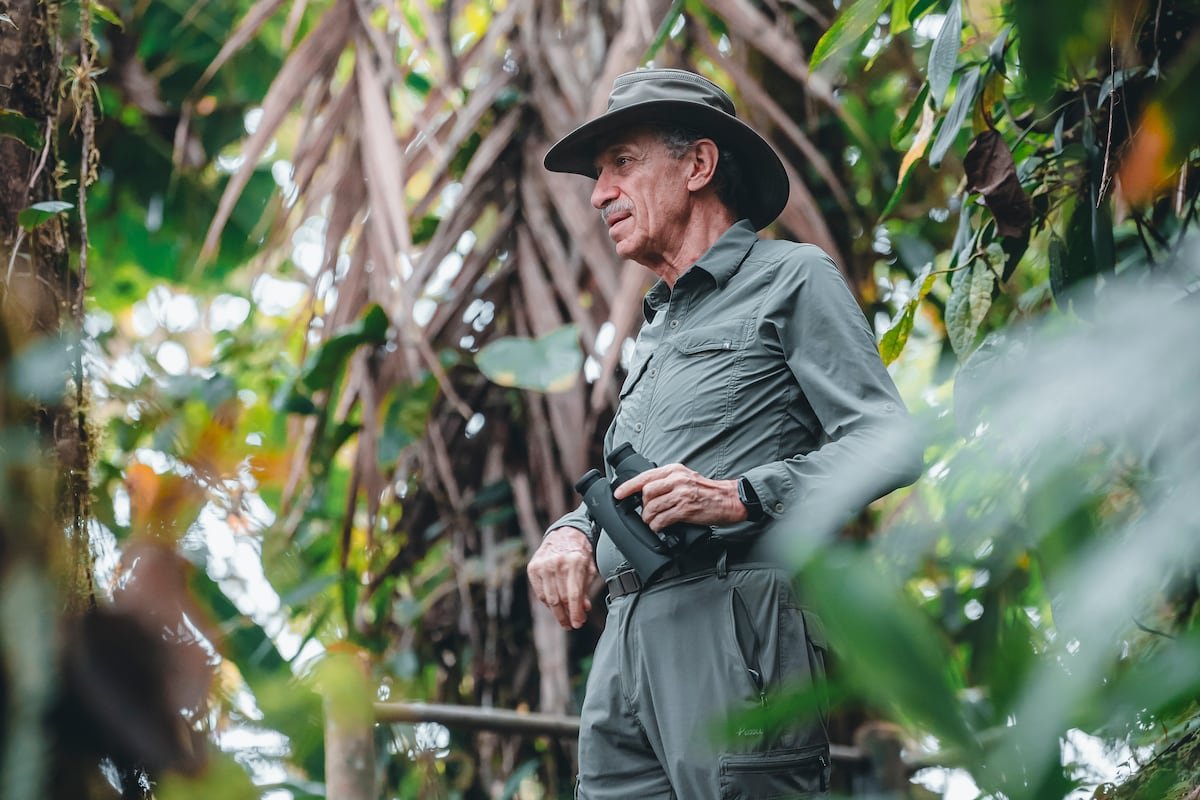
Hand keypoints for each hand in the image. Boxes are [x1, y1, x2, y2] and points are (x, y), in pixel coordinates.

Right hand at [527, 527, 597, 629]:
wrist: (565, 533)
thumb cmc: (580, 553)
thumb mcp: (589, 569)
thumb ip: (585, 589)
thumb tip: (583, 610)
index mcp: (574, 562)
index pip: (573, 595)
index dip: (575, 613)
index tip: (578, 624)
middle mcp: (557, 563)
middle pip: (560, 599)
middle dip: (567, 615)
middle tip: (571, 624)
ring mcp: (543, 565)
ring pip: (549, 598)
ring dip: (557, 613)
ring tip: (564, 619)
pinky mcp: (533, 567)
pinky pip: (540, 592)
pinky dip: (547, 603)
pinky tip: (555, 607)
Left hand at [612, 463, 747, 530]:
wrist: (729, 499)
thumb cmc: (708, 491)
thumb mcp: (687, 478)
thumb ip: (668, 481)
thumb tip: (647, 493)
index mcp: (675, 470)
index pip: (645, 476)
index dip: (628, 486)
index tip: (618, 494)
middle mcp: (677, 479)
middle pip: (646, 492)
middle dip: (643, 507)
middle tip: (647, 514)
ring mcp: (681, 494)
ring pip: (652, 508)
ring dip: (649, 519)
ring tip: (653, 523)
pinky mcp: (686, 509)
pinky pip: (662, 519)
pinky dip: (657, 526)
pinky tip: (660, 528)